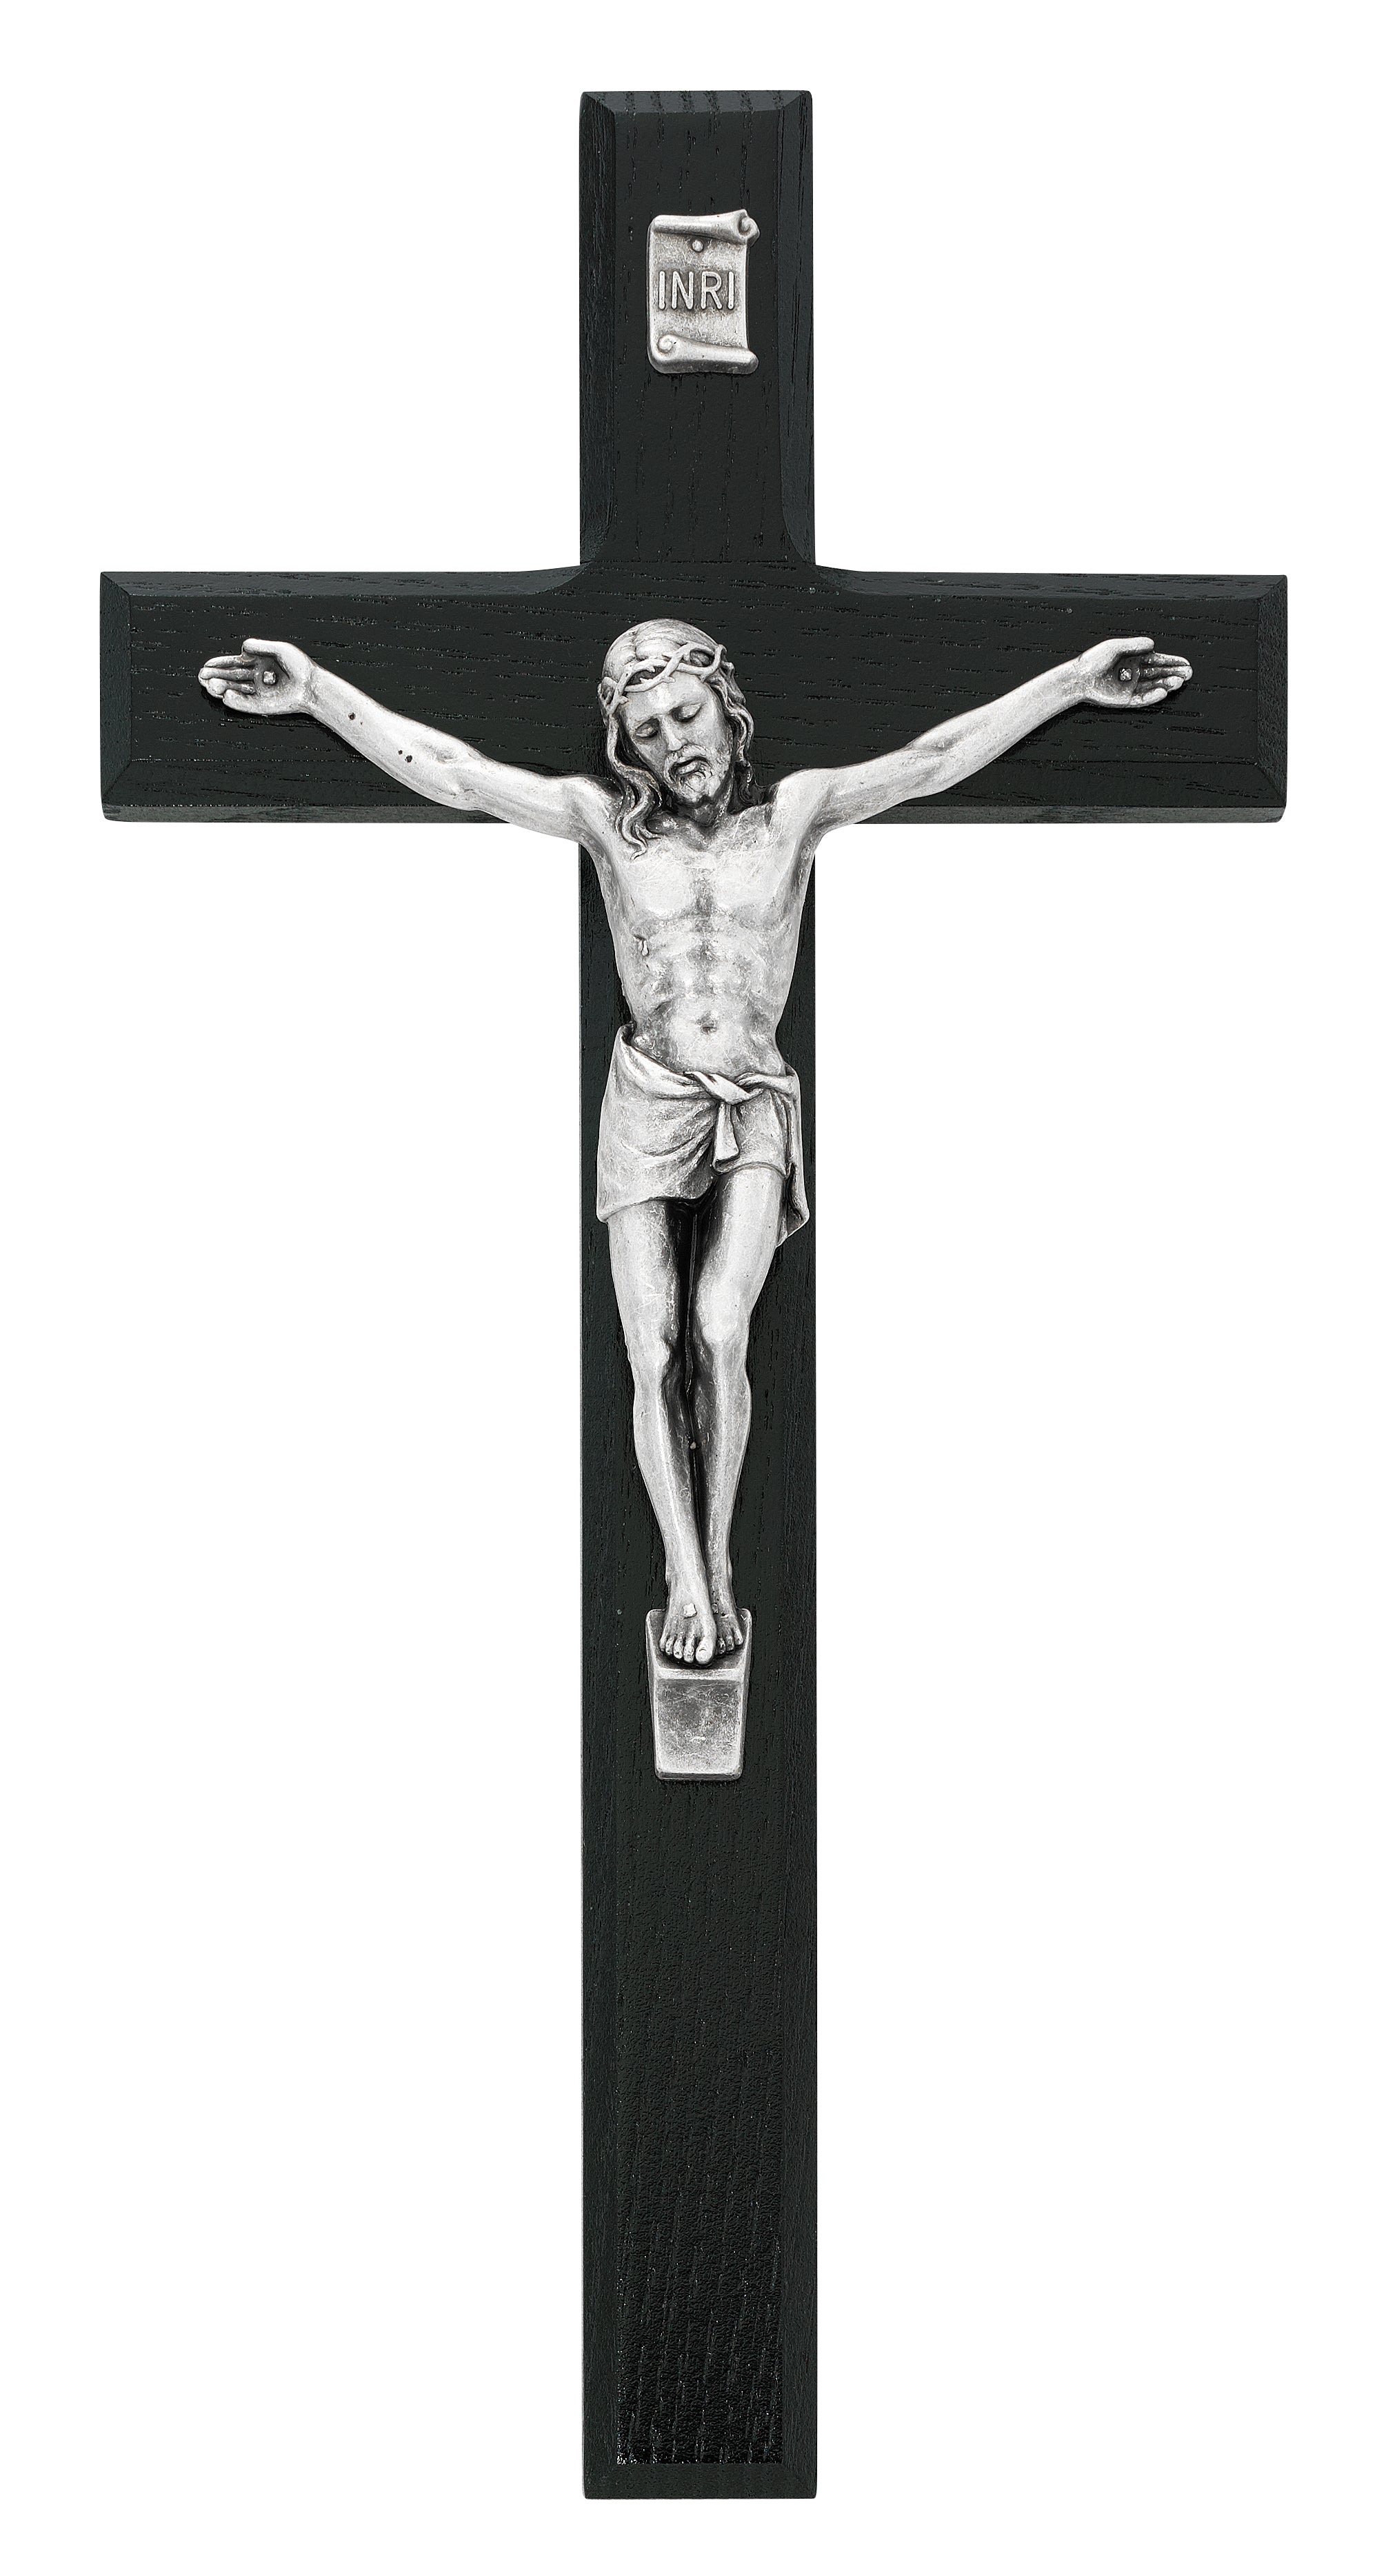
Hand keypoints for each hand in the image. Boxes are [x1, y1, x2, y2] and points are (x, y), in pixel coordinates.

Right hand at [198, 636, 314, 715]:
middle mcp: (255, 678)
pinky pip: (245, 704)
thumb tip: (243, 646)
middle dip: (216, 677)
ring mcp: (258, 692)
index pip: (234, 663)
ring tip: (209, 686)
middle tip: (201, 677)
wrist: (312, 686)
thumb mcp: (280, 649)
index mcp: (258, 663)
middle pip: (231, 677)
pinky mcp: (263, 705)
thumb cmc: (300, 667)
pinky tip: (226, 696)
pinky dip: (235, 701)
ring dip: (222, 688)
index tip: (206, 665)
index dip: (220, 664)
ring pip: (235, 690)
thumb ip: (261, 646)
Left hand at [1075, 636, 1191, 709]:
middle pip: (1159, 673)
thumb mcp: (1115, 647)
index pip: (1157, 660)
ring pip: (1153, 686)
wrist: (1078, 678)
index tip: (1185, 663)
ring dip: (1166, 684)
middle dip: (1174, 673)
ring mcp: (1130, 686)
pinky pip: (1142, 698)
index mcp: (1133, 658)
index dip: (1171, 661)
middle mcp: (1134, 672)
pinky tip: (1162, 692)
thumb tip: (1152, 644)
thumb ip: (1134, 645)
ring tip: (1179, 682)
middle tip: (1188, 673)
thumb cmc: (1093, 661)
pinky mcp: (1125, 699)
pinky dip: (1153, 696)